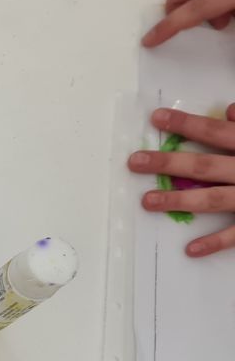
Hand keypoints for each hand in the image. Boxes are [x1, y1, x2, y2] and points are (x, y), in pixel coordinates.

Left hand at [128, 106, 234, 255]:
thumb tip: (229, 111)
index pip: (216, 132)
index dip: (186, 124)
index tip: (157, 118)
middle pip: (204, 165)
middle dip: (168, 163)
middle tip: (134, 162)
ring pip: (213, 199)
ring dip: (178, 200)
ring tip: (147, 201)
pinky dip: (215, 242)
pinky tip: (190, 249)